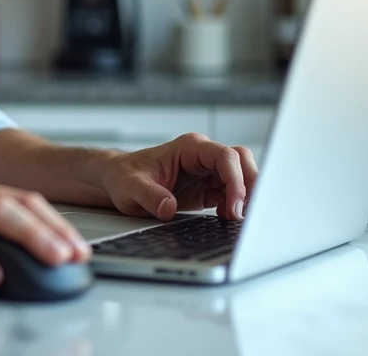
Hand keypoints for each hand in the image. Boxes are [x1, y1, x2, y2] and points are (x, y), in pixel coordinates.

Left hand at [101, 133, 258, 221]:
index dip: (236, 179)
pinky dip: (237, 206)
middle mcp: (203, 157)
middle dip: (249, 187)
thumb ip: (149, 195)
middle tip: (240, 214)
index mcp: (189, 148)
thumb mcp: (130, 187)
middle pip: (242, 162)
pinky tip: (227, 219)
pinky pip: (234, 194)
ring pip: (243, 177)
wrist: (118, 182)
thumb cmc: (124, 177)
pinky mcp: (209, 189)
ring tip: (234, 219)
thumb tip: (168, 207)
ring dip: (246, 197)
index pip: (225, 156)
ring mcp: (208, 172)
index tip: (234, 205)